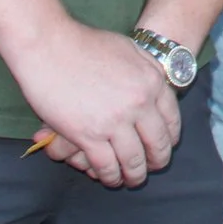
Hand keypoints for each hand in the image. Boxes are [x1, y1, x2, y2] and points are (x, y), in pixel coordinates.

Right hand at [16, 22, 181, 188]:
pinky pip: (106, 165)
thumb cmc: (85, 44)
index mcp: (153, 82)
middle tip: (152, 169)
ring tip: (131, 180)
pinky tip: (109, 178)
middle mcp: (140, 103)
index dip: (170, 138)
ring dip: (134, 175)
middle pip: (157, 143)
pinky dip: (110, 176)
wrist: (50, 45)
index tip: (165, 146)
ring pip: (133, 160)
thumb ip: (147, 68)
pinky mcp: (88, 135)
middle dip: (157, 161)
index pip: (172, 119)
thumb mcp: (130, 49)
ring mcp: (115, 121)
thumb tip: (156, 85)